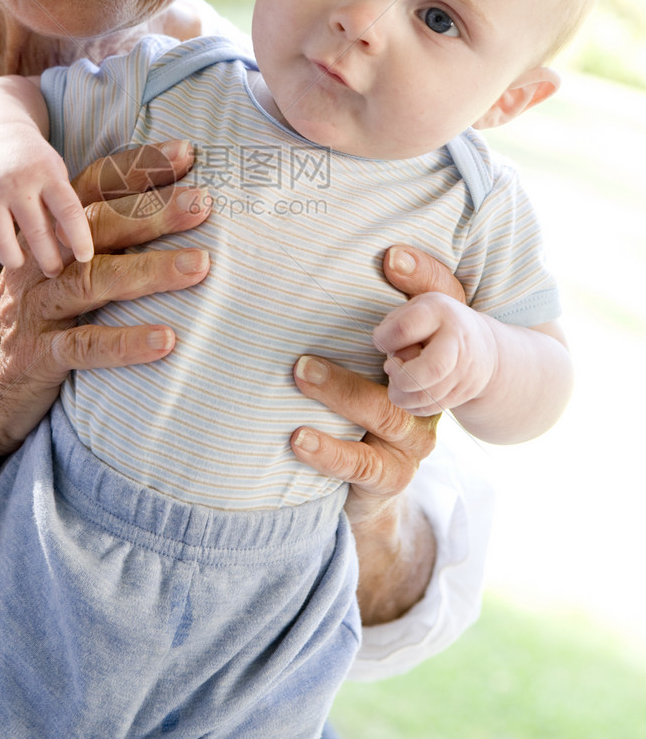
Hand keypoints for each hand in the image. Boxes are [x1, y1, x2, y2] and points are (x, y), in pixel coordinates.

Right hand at [0, 125, 93, 274]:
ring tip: (21, 261)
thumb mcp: (54, 173)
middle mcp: (17, 183)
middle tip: (54, 272)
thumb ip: (63, 206)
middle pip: (36, 233)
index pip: (68, 211)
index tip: (86, 259)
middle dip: (49, 261)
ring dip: (14, 260)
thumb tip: (68, 247)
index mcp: (46, 174)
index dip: (80, 239)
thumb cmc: (32, 162)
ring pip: (0, 243)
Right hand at [0, 142, 210, 471]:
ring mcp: (37, 310)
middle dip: (153, 210)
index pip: (93, 191)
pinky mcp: (37, 357)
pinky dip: (125, 342)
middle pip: (97, 226)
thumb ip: (95, 250)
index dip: (137, 168)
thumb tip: (165, 221)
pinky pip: (83, 346)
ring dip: (151, 270)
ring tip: (202, 264)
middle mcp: (40, 265)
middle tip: (204, 201)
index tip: (187, 152)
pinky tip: (166, 339)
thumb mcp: (55, 280)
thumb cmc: (30, 329)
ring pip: (93, 279)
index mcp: (47, 241)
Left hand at [288, 243, 466, 623]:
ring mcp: (413, 437)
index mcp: (425, 352)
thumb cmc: (353, 399)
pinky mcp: (393, 475)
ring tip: (299, 374)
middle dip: (375, 337)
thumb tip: (353, 254)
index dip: (424, 277)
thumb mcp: (358, 350)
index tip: (389, 257)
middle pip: (419, 362)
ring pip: (387, 413)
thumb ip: (357, 308)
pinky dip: (331, 451)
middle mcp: (428, 390)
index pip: (440, 306)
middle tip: (310, 333)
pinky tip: (297, 439)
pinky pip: (365, 464)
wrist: (369, 483)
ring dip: (340, 393)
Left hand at [374, 293, 497, 415]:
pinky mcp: (463, 393)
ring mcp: (464, 370)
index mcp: (439, 311)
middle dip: (400, 377)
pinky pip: (430, 408)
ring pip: (426, 396)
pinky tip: (408, 391)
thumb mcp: (416, 308)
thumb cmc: (436, 324)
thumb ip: (394, 323)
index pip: (404, 329)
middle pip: (430, 369)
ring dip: (400, 394)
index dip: (383, 340)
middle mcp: (456, 341)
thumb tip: (381, 345)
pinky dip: (411, 405)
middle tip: (390, 368)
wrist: (482, 346)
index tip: (381, 341)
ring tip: (396, 380)